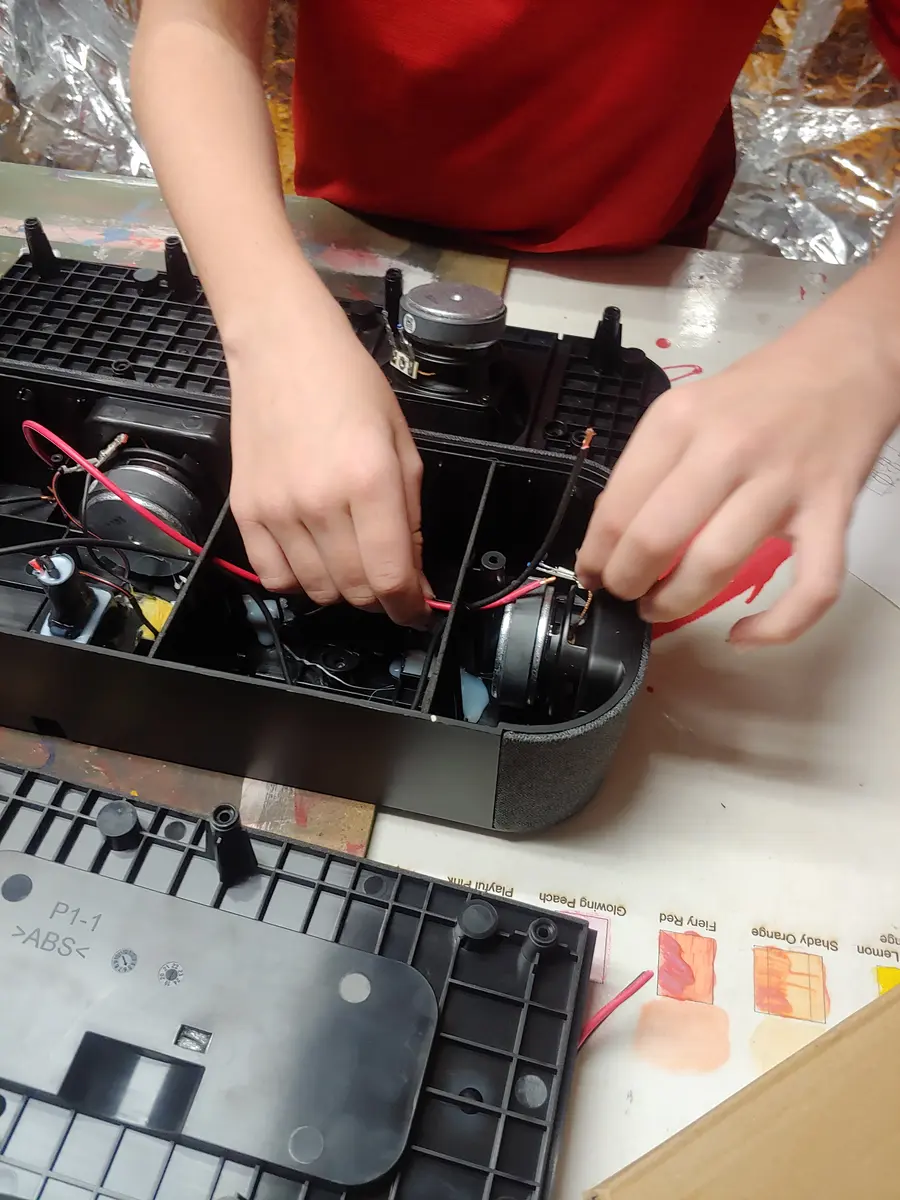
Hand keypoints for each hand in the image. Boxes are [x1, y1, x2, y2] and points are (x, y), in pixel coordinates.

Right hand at [227, 296, 429, 626]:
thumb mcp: (402, 444)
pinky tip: (313, 560)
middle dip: (380, 600)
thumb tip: (413, 572)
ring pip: (316, 590)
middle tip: (389, 586)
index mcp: (369, 480)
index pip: (390, 575)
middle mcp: (321, 502)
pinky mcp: (245, 510)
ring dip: (342, 591)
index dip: (409, 607)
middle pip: (354, 590)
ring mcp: (277, 509)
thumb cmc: (349, 384)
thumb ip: (411, 513)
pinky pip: (273, 576)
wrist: (282, 347)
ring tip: (352, 565)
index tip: (416, 612)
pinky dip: (298, 582)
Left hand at [575, 272, 899, 645]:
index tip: (592, 573)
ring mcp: (784, 483)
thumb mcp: (686, 407)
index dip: (595, 556)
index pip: (618, 507)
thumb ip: (650, 466)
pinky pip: (811, 587)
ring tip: (660, 607)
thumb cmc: (759, 392)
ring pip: (716, 566)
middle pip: (656, 539)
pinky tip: (744, 635)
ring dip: (676, 603)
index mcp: (681, 421)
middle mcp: (729, 449)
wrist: (848, 360)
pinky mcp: (832, 512)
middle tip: (623, 593)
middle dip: (626, 583)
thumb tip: (611, 536)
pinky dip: (776, 627)